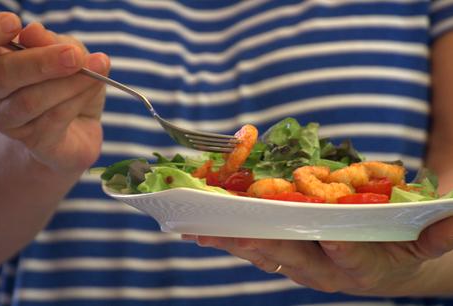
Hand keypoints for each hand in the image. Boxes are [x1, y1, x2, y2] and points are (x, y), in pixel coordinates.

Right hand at [0, 12, 109, 174]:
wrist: (79, 133)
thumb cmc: (69, 89)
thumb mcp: (69, 57)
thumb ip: (54, 44)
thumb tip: (34, 32)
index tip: (13, 22)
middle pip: (2, 75)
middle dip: (40, 62)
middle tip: (74, 55)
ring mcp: (11, 121)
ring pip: (31, 100)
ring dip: (69, 83)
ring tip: (95, 70)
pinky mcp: (35, 142)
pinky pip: (54, 118)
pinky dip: (77, 99)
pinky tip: (94, 88)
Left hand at [183, 216, 452, 295]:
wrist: (392, 269)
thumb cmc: (406, 250)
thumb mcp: (429, 242)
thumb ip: (439, 234)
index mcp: (362, 267)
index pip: (345, 255)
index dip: (334, 246)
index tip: (319, 234)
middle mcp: (325, 270)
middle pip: (288, 254)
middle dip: (257, 242)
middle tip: (224, 231)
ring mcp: (304, 265)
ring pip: (265, 253)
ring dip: (234, 241)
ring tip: (201, 231)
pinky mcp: (291, 256)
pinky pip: (260, 248)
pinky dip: (236, 239)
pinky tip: (210, 234)